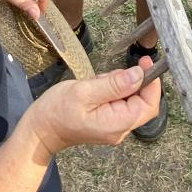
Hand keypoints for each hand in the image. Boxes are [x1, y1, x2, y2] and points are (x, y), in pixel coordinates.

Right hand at [22, 58, 161, 158]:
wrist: (40, 130)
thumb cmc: (57, 110)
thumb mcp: (84, 92)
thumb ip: (114, 84)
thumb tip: (139, 74)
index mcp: (117, 124)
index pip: (148, 105)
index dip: (152, 83)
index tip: (145, 62)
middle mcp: (121, 129)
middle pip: (141, 102)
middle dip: (129, 82)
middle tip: (105, 75)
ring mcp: (114, 128)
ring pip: (129, 100)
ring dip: (117, 85)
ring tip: (93, 83)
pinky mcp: (108, 123)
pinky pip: (118, 103)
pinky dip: (110, 91)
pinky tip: (93, 88)